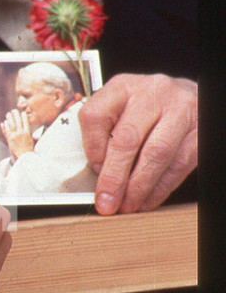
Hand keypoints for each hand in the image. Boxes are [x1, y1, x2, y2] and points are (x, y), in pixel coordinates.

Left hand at [0, 109, 34, 158]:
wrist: (23, 158)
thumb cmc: (29, 151)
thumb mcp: (34, 143)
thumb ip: (34, 138)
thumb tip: (37, 135)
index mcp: (27, 133)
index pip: (26, 122)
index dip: (24, 117)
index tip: (23, 112)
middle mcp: (21, 134)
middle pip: (18, 122)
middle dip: (16, 115)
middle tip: (14, 110)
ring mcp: (14, 136)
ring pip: (11, 125)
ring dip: (9, 119)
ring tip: (8, 114)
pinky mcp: (9, 139)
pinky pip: (6, 131)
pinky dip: (5, 126)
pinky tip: (4, 122)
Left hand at [79, 73, 196, 214]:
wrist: (187, 97)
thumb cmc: (145, 107)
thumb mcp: (120, 108)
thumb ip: (104, 132)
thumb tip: (97, 172)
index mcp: (123, 86)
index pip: (96, 115)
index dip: (91, 147)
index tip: (93, 169)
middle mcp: (152, 93)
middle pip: (127, 139)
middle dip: (115, 177)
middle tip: (107, 202)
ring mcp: (180, 110)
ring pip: (156, 154)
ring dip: (139, 187)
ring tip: (127, 205)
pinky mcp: (200, 129)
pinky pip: (179, 164)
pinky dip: (161, 187)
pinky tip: (148, 199)